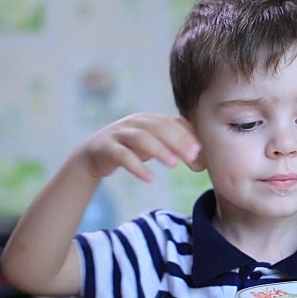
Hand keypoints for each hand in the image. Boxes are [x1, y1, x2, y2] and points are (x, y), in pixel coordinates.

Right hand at [77, 113, 200, 181]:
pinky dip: (136, 166)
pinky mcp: (106, 148)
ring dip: (159, 150)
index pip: (172, 122)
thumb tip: (202, 165)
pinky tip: (149, 178)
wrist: (94, 154)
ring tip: (174, 164)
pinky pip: (122, 155)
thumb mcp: (156, 146)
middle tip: (191, 157)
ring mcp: (119, 133)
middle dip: (177, 141)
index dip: (186, 135)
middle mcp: (135, 122)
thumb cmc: (132, 149)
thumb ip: (178, 150)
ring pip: (141, 138)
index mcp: (150, 120)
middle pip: (159, 127)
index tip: (199, 151)